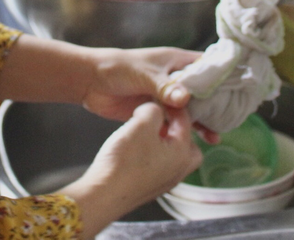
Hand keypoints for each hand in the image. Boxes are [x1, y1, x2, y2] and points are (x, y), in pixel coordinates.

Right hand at [59, 101, 202, 238]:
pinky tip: (137, 151)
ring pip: (174, 157)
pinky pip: (160, 167)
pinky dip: (154, 156)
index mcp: (183, 153)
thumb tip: (154, 110)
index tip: (160, 99)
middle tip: (162, 121)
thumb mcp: (140, 124)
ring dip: (164, 144)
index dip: (172, 107)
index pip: (185, 122)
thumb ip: (153, 110)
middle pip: (189, 145)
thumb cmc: (125, 159)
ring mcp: (165, 182)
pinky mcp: (150, 189)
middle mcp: (179, 170)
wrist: (105, 194)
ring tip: (146, 134)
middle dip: (178, 130)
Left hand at [81, 47, 219, 143]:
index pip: (207, 66)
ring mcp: (166, 96)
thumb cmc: (117, 68)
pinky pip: (176, 122)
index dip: (223, 76)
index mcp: (176, 61)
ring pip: (191, 110)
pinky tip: (195, 142)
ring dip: (203, 121)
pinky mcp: (156, 111)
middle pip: (203, 92)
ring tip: (215, 136)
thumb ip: (164, 86)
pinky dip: (185, 131)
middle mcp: (175, 79)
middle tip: (232, 119)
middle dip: (217, 105)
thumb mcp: (143, 74)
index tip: (241, 89)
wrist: (91, 82)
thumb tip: (184, 98)